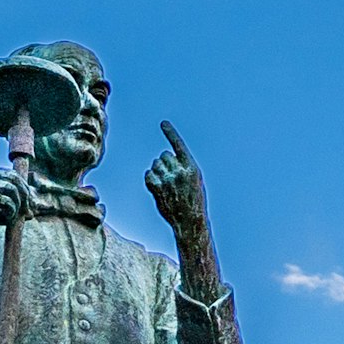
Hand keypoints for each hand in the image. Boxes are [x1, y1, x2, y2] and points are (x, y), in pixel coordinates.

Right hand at [0, 163, 30, 237]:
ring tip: (15, 217)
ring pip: (11, 189)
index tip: (31, 205)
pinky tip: (8, 218)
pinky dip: (11, 210)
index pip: (13, 174)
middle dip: (25, 196)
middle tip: (28, 212)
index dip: (26, 189)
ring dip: (18, 205)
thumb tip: (33, 212)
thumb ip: (12, 208)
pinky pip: (3, 200)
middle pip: (14, 179)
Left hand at [146, 122, 209, 240]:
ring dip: (157, 170)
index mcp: (192, 168)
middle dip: (164, 163)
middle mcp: (180, 172)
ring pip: (155, 164)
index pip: (179, 146)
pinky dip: (151, 178)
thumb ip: (182, 166)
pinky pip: (148, 175)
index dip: (171, 133)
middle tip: (170, 176)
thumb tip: (165, 157)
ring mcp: (168, 181)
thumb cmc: (193, 200)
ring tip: (166, 183)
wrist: (189, 220)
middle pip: (164, 155)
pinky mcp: (158, 189)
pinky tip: (157, 187)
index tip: (163, 123)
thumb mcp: (194, 180)